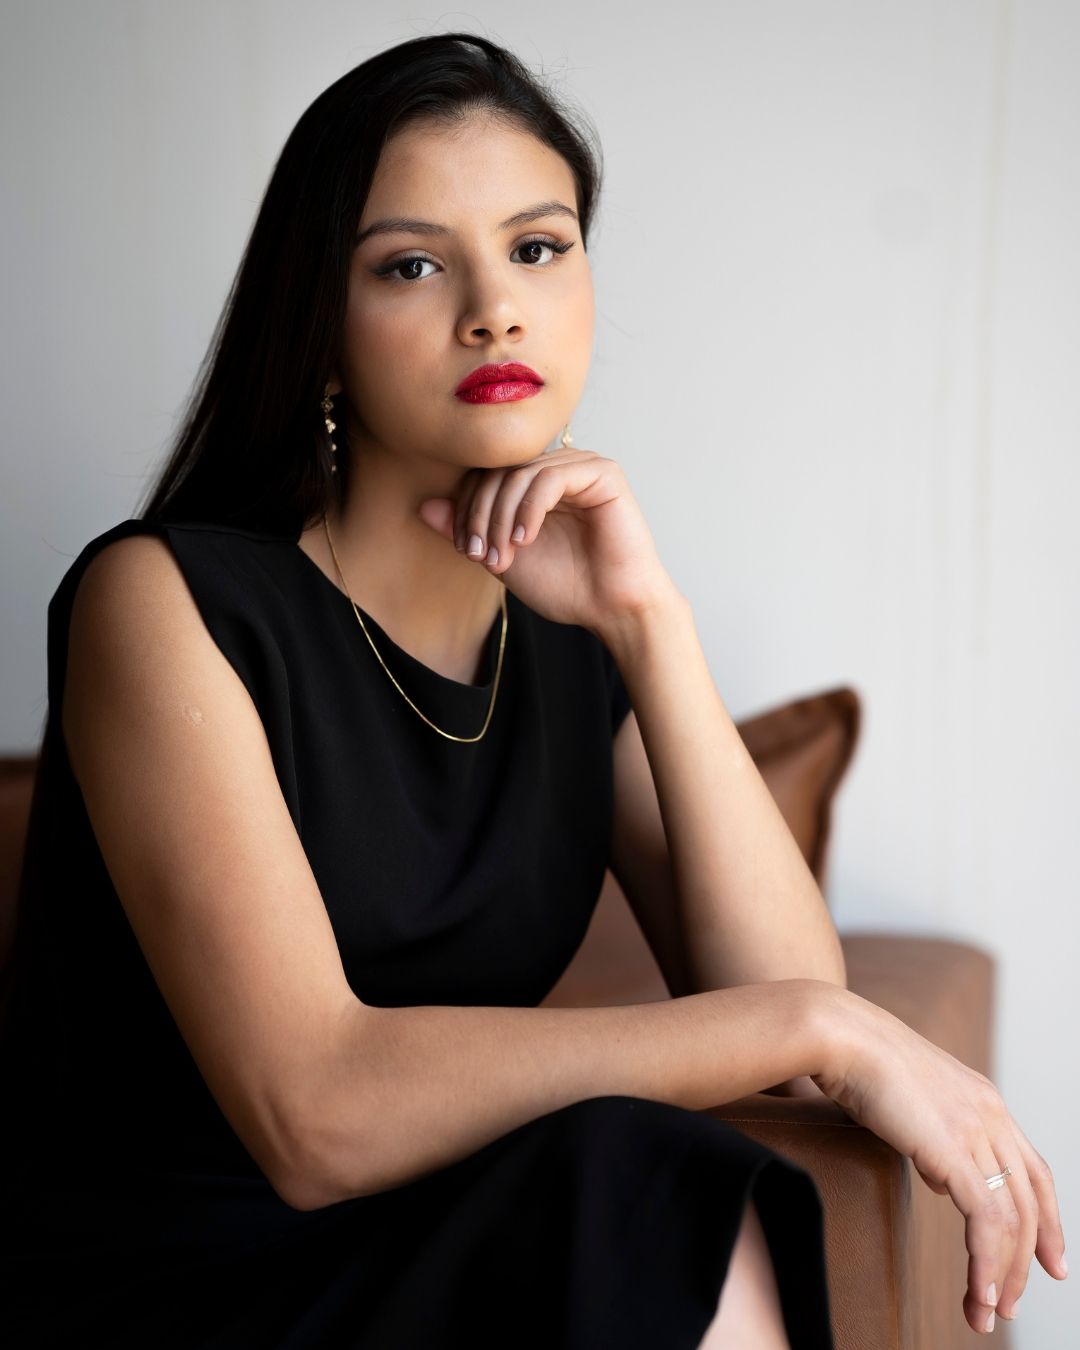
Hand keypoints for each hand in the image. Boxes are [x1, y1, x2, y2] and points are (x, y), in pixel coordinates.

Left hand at [416, 446, 676, 631]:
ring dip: (501, 516)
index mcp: (534, 484)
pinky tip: (526, 540)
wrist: (613, 610)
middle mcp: (557, 467)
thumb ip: (468, 531)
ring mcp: (581, 466)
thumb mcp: (503, 559)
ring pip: (520, 473)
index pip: (485, 475)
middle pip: (499, 471)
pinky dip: (529, 509)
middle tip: (481, 555)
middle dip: (481, 514)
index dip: (467, 508)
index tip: (468, 551)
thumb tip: (423, 505)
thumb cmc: (567, 587)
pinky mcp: (603, 474)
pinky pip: (550, 477)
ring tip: (503, 555)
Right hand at [812, 985, 1067, 1331]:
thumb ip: (935, 1138)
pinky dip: (986, 1261)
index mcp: (985, 1101)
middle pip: (1031, 1200)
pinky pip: (986, 1219)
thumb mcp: (910, 1103)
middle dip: (1026, 1260)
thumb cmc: (858, 1062)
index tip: (1049, 1263)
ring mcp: (976, 1130)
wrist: (840, 1035)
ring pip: (1012, 1218)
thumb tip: (942, 1178)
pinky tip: (977, 1290)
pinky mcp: (953, 1150)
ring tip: (985, 1310)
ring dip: (1002, 1273)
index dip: (1048, 1219)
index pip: (1033, 1171)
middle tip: (1008, 1303)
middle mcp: (991, 1115)